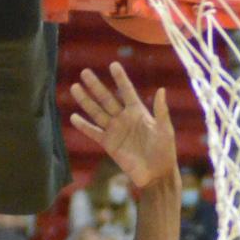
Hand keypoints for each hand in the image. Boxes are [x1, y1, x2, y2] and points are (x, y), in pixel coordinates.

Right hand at [70, 64, 177, 188]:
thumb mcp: (165, 130)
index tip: (113, 64)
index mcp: (138, 112)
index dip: (120, 78)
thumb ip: (161, 111)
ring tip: (75, 87)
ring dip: (86, 101)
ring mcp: (115, 131)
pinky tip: (74, 117)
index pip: (127, 91)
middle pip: (107, 98)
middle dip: (96, 86)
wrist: (157, 175)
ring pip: (97, 112)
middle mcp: (124, 118)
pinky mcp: (109, 144)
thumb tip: (162, 89)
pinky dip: (84, 126)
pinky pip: (94, 132)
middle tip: (85, 72)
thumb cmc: (165, 152)